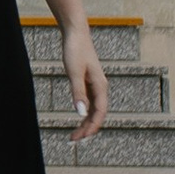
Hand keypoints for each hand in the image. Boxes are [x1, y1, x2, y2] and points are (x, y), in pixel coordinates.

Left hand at [63, 19, 107, 140]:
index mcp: (100, 86)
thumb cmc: (75, 50)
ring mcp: (95, 85)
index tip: (81, 138)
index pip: (99, 113)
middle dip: (87, 129)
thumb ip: (78, 93)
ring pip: (94, 109)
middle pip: (97, 114)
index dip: (92, 127)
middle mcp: (100, 87)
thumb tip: (81, 113)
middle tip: (74, 140)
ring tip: (75, 134)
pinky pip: (90, 102)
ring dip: (86, 122)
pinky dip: (85, 112)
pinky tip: (79, 118)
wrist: (75, 32)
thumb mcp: (74, 72)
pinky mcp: (88, 81)